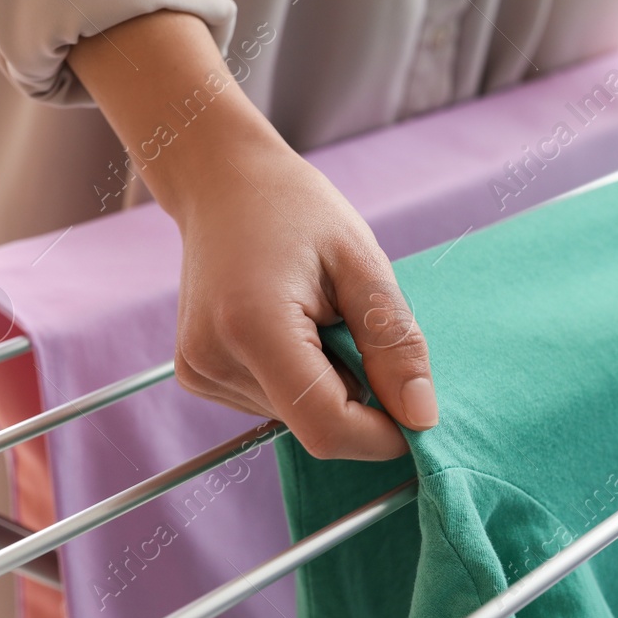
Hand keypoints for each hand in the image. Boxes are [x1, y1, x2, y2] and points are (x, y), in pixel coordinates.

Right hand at [170, 136, 436, 459]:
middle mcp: (213, 359)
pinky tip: (292, 324)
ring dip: (328, 383)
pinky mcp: (196, 374)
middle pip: (313, 423)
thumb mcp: (363, 263)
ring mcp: (198, 371)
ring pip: (295, 416)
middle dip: (358, 395)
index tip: (417, 415)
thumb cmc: (297, 209)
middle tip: (357, 325)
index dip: (381, 435)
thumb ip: (394, 343)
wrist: (224, 182)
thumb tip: (421, 418)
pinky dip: (300, 377)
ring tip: (318, 314)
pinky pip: (272, 401)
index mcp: (254, 326)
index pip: (326, 426)